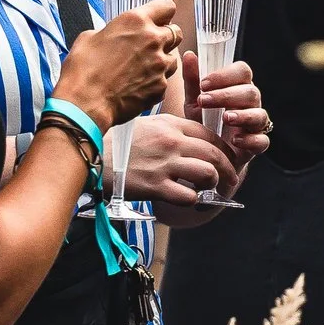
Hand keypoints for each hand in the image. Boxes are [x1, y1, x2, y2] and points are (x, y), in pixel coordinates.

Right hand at [54, 0, 180, 124]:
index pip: (167, 6)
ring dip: (162, 61)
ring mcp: (160, 65)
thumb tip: (114, 35)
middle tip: (149, 47)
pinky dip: (155, 83)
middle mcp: (153, 39)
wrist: (84, 104)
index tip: (157, 19)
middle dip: (165, 38)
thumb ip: (111, 31)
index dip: (162, 13)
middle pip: (176, 32)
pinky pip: (164, 81)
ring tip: (142, 69)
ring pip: (173, 58)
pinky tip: (137, 87)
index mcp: (135, 21)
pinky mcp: (161, 87)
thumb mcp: (89, 37)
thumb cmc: (82, 70)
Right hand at [122, 112, 237, 205]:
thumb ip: (170, 129)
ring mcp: (164, 164)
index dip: (224, 147)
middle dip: (228, 167)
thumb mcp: (145, 124)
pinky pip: (188, 195)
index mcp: (170, 124)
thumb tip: (191, 139)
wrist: (91, 158)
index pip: (208, 133)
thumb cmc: (115, 143)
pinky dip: (194, 200)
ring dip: (214, 183)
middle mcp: (171, 142)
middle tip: (232, 177)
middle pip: (214, 153)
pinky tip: (189, 199)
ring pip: (207, 173)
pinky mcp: (155, 186)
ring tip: (211, 188)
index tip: (229, 156)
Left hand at [190, 57, 271, 175]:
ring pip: (260, 114)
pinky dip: (250, 140)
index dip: (226, 75)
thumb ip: (192, 81)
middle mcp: (250, 104)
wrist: (205, 155)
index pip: (243, 71)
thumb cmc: (204, 123)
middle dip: (227, 95)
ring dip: (243, 115)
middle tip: (204, 100)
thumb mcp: (194, 102)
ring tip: (225, 118)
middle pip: (251, 92)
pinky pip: (262, 141)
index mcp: (238, 88)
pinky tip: (235, 140)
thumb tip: (188, 55)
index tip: (204, 83)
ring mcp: (255, 125)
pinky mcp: (256, 145)